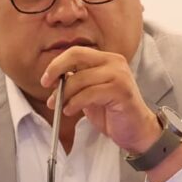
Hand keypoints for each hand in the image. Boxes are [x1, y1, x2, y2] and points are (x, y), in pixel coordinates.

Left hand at [41, 43, 160, 155]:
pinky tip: (70, 111)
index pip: (76, 52)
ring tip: (60, 107)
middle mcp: (115, 62)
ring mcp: (119, 75)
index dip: (57, 63)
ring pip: (80, 78)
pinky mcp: (121, 91)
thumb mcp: (90, 93)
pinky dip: (75, 103)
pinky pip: (89, 94)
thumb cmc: (112, 112)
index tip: (46, 79)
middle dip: (56, 71)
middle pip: (77, 56)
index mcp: (107, 59)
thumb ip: (77, 81)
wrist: (136, 130)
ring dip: (64, 94)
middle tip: (46, 88)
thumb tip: (54, 77)